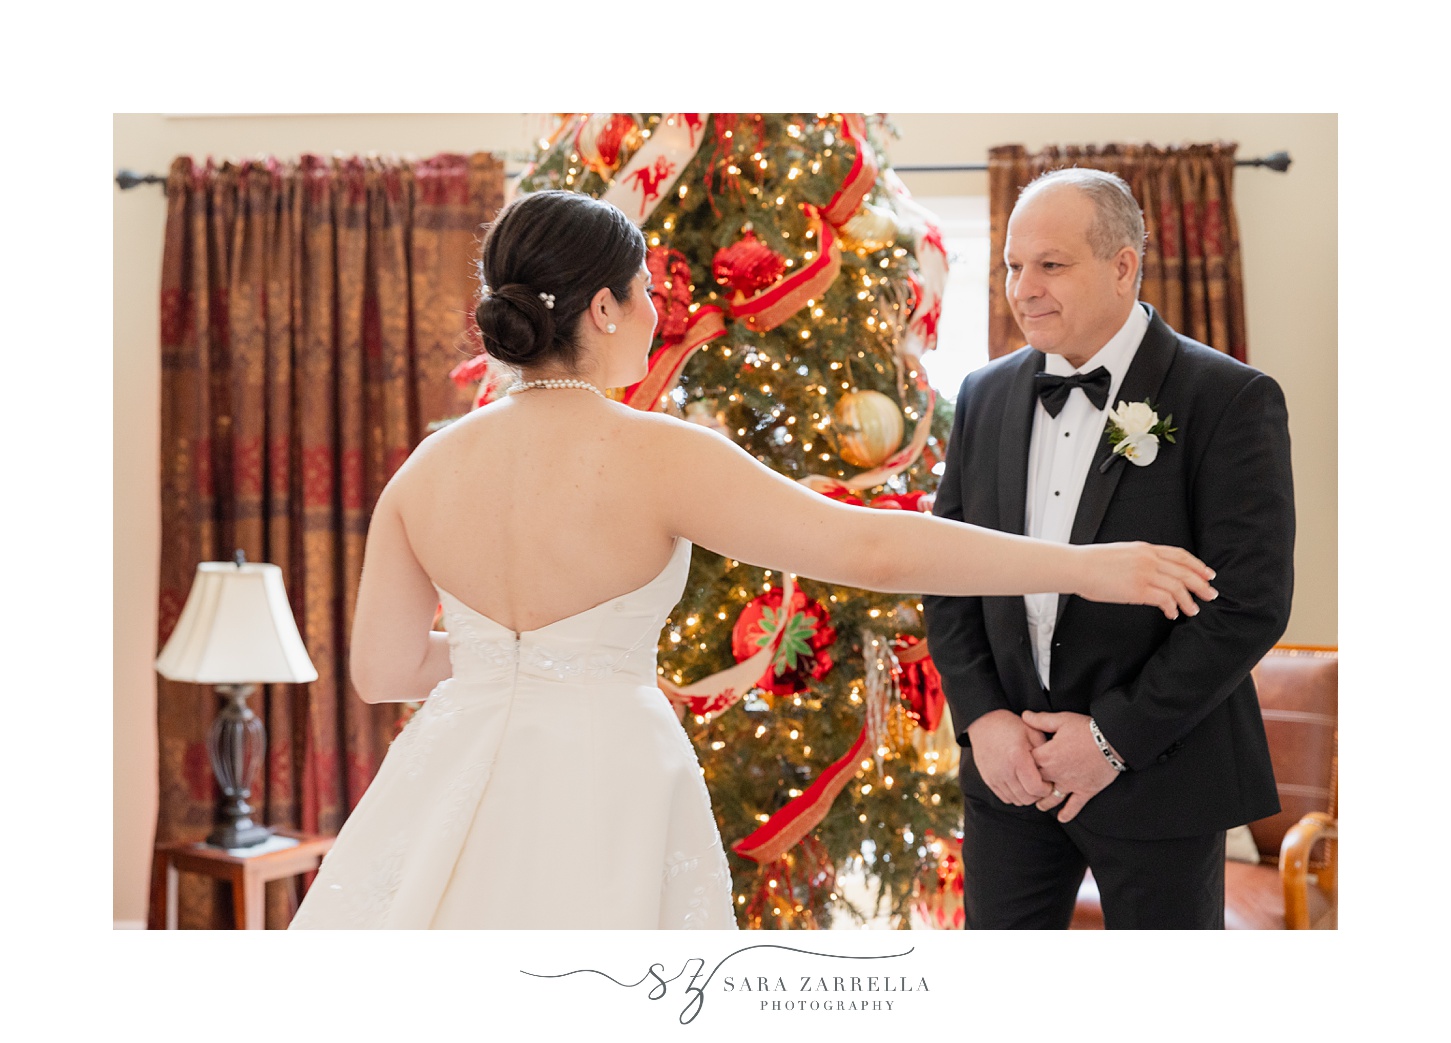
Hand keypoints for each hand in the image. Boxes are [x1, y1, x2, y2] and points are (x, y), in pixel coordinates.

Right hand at [966, 710, 1051, 805]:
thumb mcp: (1032, 732)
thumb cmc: (1010, 726)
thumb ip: (1045, 751)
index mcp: (1017, 757)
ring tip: (1031, 784)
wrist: (983, 723)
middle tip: (1042, 785)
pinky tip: (1019, 784)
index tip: (1050, 782)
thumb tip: (1054, 769)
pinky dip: (1015, 795)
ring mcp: (994, 777)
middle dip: (1038, 795)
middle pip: (1027, 798)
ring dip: (1027, 796)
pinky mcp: (988, 780)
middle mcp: (1004, 770)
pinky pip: (1005, 798)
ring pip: (1016, 800)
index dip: (1047, 790)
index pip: (1036, 788)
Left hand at [1022, 710, 1119, 822]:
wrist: (1113, 740)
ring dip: (1044, 802)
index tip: (1020, 764)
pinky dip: (1067, 813)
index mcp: (1047, 755)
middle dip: (1030, 785)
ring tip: (1039, 805)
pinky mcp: (1085, 791)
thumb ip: (1040, 720)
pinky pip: (1074, 805)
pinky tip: (1061, 818)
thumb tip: (1024, 716)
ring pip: (1052, 797)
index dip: (1022, 763)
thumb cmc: (1086, 728)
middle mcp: (1056, 773)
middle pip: (1036, 782)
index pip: (1026, 763)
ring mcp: (1070, 784)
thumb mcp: (1062, 720)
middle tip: (1025, 789)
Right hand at [1074, 542, 1216, 619]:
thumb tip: (1152, 572)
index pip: (1180, 555)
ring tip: (1193, 610)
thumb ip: (1140, 559)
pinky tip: (1172, 613)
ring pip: (1179, 587)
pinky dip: (1172, 607)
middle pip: (1185, 571)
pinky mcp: (1137, 589)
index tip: (1207, 575)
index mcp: (1145, 548)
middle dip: (1202, 584)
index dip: (1197, 566)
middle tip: (1210, 595)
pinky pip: (1164, 599)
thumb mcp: (1122, 552)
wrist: (1078, 566)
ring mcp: (1144, 574)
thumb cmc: (1093, 562)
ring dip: (1189, 600)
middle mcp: (1148, 559)